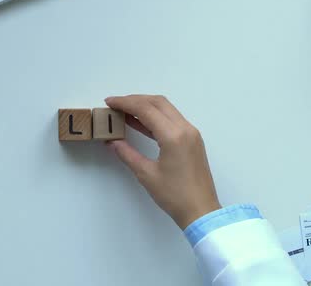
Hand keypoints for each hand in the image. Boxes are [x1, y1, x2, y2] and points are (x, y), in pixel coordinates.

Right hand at [105, 95, 220, 229]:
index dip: (125, 103)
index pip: (146, 109)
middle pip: (158, 103)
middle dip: (135, 100)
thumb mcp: (146, 174)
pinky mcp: (192, 140)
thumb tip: (112, 141)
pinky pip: (172, 120)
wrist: (201, 211)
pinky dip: (155, 117)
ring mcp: (191, 133)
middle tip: (116, 105)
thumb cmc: (174, 196)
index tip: (109, 102)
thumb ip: (127, 154)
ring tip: (124, 112)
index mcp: (173, 136)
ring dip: (146, 106)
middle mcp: (185, 128)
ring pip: (166, 109)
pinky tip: (140, 123)